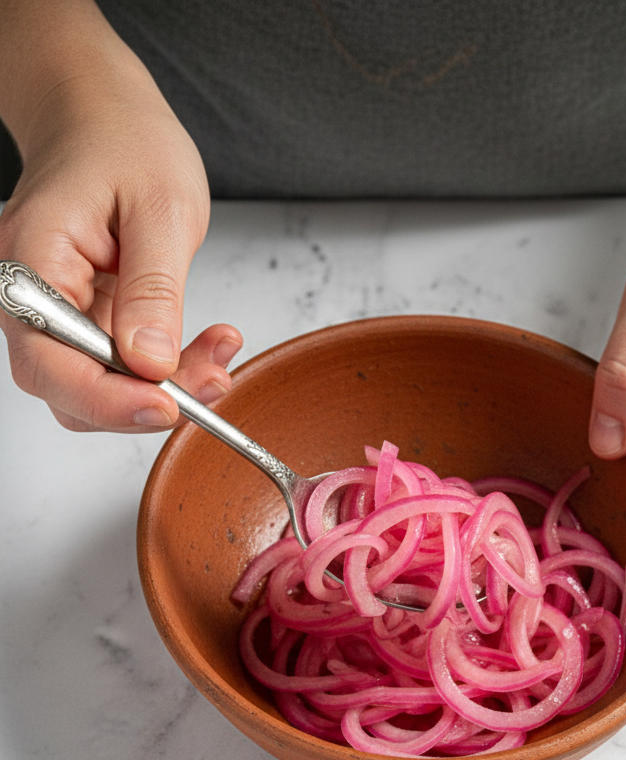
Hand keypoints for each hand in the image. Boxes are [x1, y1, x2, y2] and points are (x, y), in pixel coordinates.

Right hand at [0, 3, 241, 430]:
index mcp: (33, 260)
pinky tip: (206, 347)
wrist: (104, 112)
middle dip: (142, 400)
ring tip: (218, 356)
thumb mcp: (161, 208)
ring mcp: (57, 311)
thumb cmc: (124, 140)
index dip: (107, 399)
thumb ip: (153, 291)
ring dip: (162, 389)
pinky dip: (166, 369)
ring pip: (97, 386)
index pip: (50, 361)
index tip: (166, 405)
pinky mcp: (86, 318)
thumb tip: (150, 364)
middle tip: (210, 380)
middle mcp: (31, 296)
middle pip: (68, 388)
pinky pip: (119, 365)